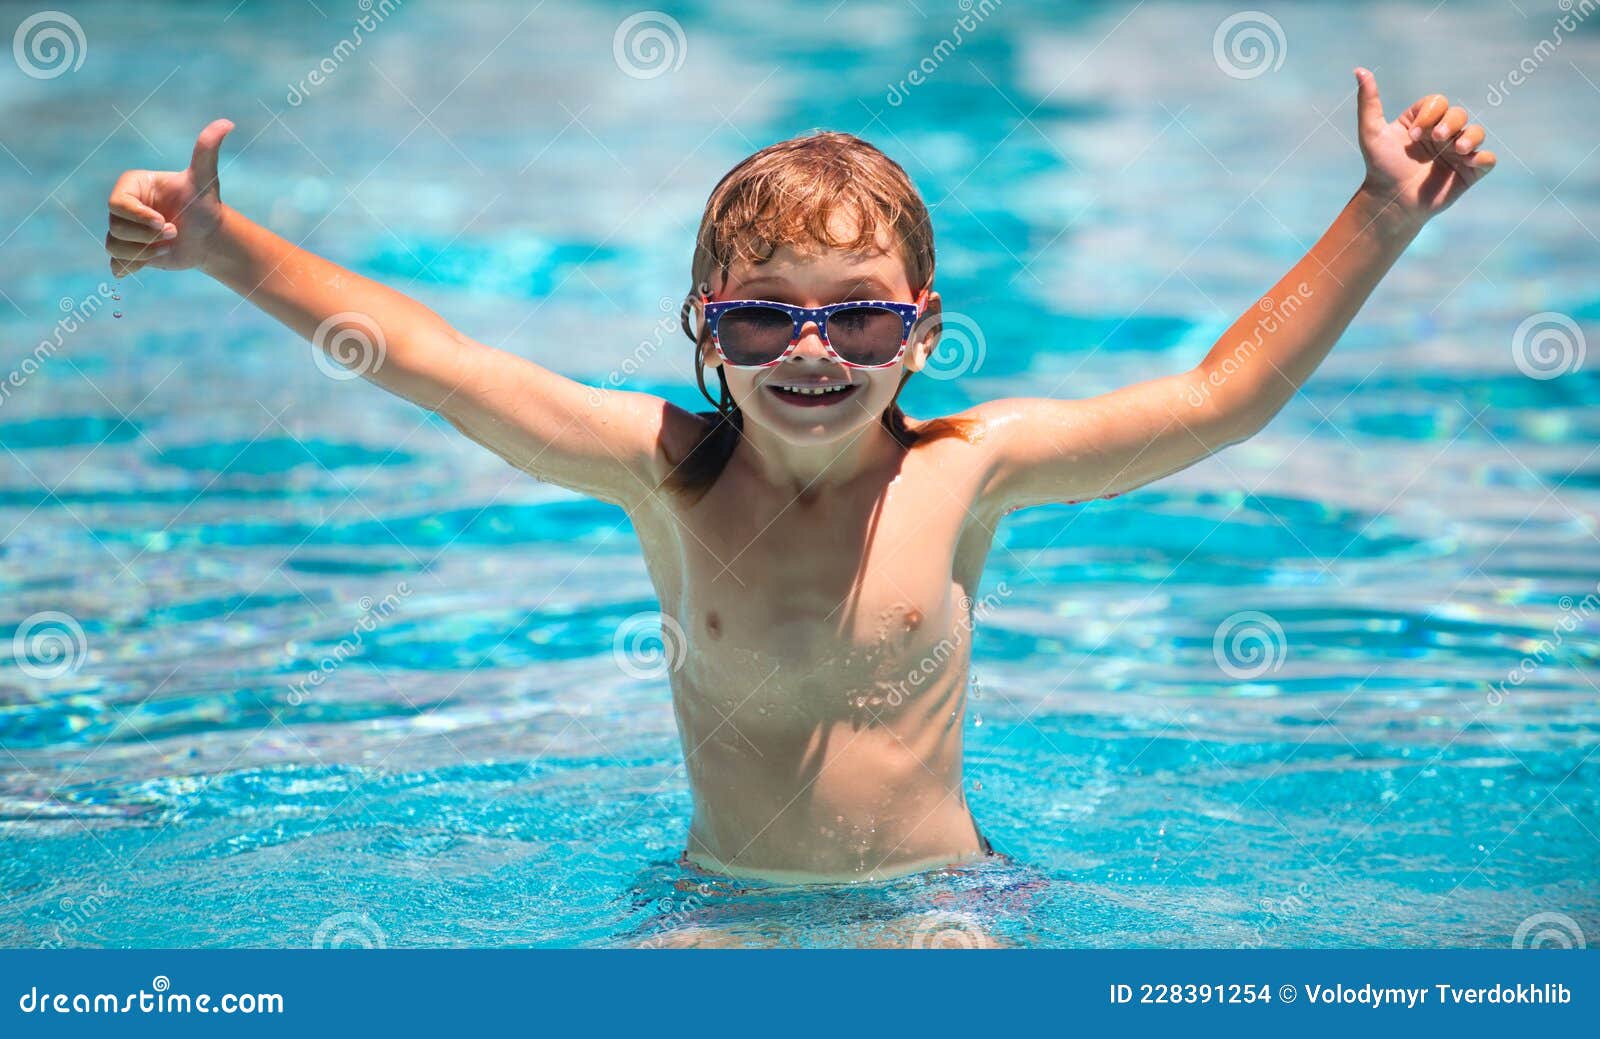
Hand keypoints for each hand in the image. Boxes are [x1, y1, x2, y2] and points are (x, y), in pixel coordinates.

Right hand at [105, 118, 233, 276]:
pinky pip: (115, 262)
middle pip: (115, 227)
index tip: (164, 223)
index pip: (116, 205)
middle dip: (147, 237)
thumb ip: (207, 151)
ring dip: (144, 253)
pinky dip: (131, 266)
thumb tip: (226, 122)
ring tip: (168, 246)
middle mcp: (123, 206)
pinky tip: (151, 261)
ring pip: (114, 246)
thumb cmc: (205, 206)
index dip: (139, 218)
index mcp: (131, 186)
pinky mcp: (128, 251)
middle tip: (173, 232)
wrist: (209, 237)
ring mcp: (123, 228)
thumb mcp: (205, 180)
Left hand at [1353, 68, 1494, 221]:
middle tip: (1436, 139)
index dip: (1430, 114)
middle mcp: (1442, 134)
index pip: (1438, 102)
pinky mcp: (1468, 173)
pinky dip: (1482, 158)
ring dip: (1470, 136)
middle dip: (1450, 123)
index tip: (1412, 136)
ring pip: (1476, 133)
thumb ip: (1369, 102)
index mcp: (1423, 122)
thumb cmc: (1379, 168)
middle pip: (1458, 114)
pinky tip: (1468, 162)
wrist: (1389, 203)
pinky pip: (1487, 160)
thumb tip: (1360, 70)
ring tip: (1458, 149)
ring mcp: (1456, 153)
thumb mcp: (1371, 133)